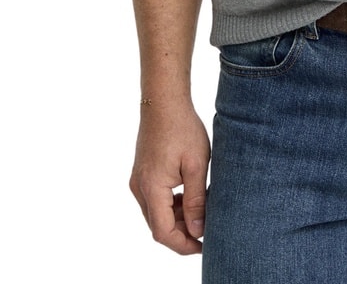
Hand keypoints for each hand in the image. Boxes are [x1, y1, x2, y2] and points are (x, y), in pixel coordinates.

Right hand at [129, 101, 210, 254]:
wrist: (163, 101)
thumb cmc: (182, 128)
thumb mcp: (196, 165)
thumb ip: (196, 200)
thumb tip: (197, 231)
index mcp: (151, 188)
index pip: (163, 233)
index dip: (183, 245)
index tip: (204, 245)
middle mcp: (139, 188)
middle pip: (158, 226)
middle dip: (183, 233)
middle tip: (208, 227)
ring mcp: (138, 181)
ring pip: (157, 214)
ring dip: (178, 218)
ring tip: (203, 209)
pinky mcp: (142, 174)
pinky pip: (155, 200)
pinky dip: (172, 205)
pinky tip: (190, 196)